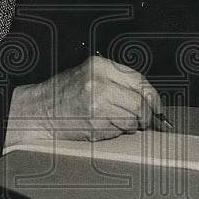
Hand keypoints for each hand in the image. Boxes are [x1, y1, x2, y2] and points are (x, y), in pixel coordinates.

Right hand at [7, 55, 162, 142]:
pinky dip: (116, 132)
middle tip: (144, 120)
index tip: (158, 107)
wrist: (40, 110)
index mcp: (101, 66)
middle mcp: (100, 84)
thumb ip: (120, 80)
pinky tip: (102, 126)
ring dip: (130, 126)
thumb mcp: (92, 73)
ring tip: (114, 120)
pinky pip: (118, 133)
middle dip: (146, 116)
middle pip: (140, 105)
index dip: (154, 97)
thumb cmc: (66, 91)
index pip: (140, 81)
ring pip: (131, 121)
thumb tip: (151, 99)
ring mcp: (97, 106)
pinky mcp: (94, 126)